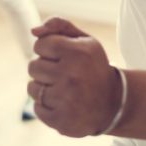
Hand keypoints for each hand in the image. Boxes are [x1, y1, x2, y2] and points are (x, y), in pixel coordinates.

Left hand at [27, 17, 121, 136]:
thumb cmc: (93, 66)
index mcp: (78, 52)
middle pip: (33, 66)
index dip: (47, 49)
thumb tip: (33, 30)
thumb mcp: (85, 41)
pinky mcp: (61, 120)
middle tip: (62, 74)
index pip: (40, 44)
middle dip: (44, 69)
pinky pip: (36, 108)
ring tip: (62, 89)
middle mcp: (71, 75)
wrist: (113, 103)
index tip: (60, 56)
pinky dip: (45, 106)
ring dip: (43, 88)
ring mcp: (66, 99)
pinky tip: (62, 103)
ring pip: (32, 88)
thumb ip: (59, 26)